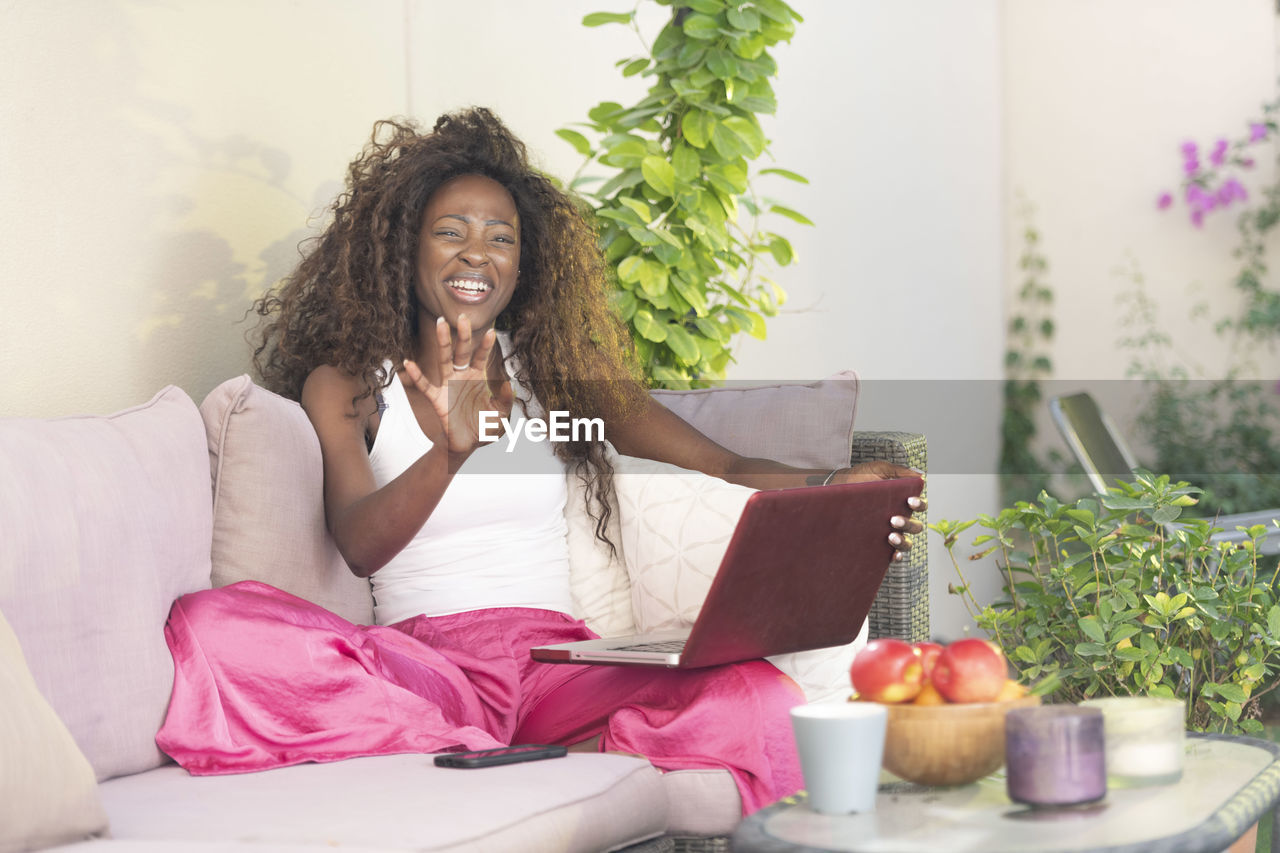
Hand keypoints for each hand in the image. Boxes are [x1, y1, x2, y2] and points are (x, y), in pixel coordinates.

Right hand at [402, 314, 514, 456]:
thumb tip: (509, 385)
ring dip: (442, 343)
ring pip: (444, 360)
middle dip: (462, 335)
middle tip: (462, 316)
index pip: (481, 356)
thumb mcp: (501, 415)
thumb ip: (506, 401)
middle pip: (461, 351)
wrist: (467, 444)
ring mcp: (448, 385)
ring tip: (440, 324)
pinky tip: (409, 363)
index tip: (492, 332)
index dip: (485, 345)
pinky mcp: (437, 399)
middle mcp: (462, 376)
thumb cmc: (484, 426)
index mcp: (478, 377)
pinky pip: (426, 386)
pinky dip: (417, 376)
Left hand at [827, 462, 925, 559]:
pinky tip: (893, 555)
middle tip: (893, 520)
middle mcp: (898, 520)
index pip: (919, 506)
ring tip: (890, 536)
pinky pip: (892, 556)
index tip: (910, 501)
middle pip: (915, 527)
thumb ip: (898, 471)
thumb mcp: (877, 470)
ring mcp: (888, 534)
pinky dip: (896, 557)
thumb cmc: (858, 479)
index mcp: (901, 503)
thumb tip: (920, 476)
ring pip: (907, 543)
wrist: (833, 491)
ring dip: (903, 542)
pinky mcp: (877, 546)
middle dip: (908, 524)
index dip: (920, 504)